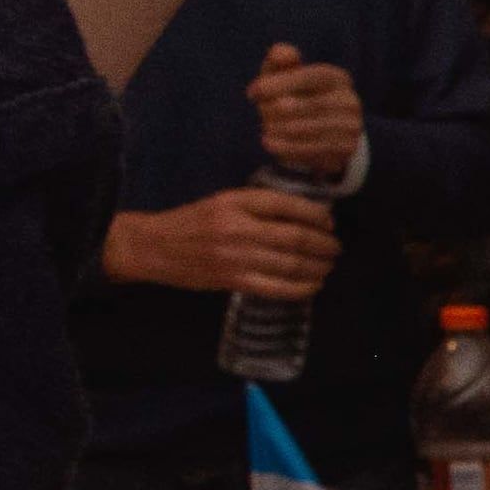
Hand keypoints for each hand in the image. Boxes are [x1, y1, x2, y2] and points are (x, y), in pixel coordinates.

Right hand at [106, 184, 334, 296]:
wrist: (153, 247)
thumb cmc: (192, 222)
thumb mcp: (223, 202)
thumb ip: (258, 206)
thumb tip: (305, 216)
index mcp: (235, 202)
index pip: (286, 204)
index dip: (315, 215)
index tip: (329, 222)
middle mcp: (237, 227)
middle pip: (296, 237)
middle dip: (324, 244)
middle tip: (336, 248)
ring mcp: (236, 256)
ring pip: (291, 263)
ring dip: (318, 266)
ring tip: (328, 266)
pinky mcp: (233, 280)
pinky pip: (277, 288)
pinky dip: (301, 288)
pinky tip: (313, 285)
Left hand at [246, 45, 363, 177]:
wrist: (324, 132)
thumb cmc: (296, 96)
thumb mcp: (285, 75)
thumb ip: (280, 60)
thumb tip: (281, 54)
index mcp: (337, 78)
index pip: (311, 76)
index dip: (280, 83)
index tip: (253, 92)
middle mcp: (350, 101)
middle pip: (309, 105)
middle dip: (277, 110)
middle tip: (261, 113)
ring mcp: (351, 127)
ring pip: (309, 129)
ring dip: (280, 130)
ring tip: (265, 129)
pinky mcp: (345, 150)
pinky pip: (313, 151)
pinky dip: (287, 148)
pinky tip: (270, 143)